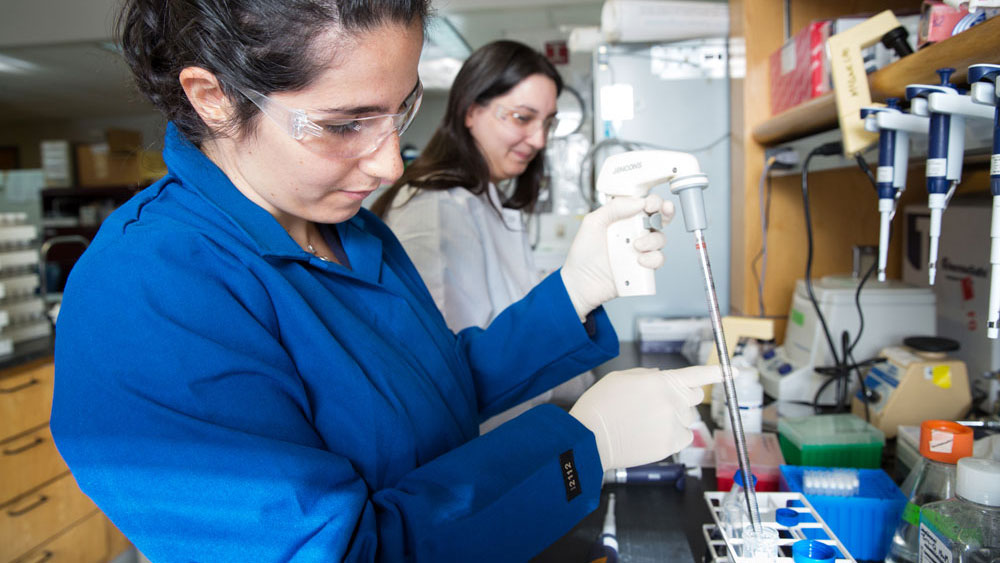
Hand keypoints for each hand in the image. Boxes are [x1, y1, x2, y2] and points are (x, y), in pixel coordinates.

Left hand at [560, 195, 674, 320]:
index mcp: (623, 219)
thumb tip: (637, 202)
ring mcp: (640, 250)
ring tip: (636, 246)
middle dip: (666, 212)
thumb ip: (613, 208)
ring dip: (652, 239)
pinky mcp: (644, 267)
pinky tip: (639, 260)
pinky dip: (652, 259)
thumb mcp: (593, 223)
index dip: (653, 201)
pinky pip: (658, 259)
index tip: (649, 204)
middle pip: (660, 218)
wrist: (582, 283)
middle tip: (659, 213)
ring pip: (660, 238)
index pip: (644, 204)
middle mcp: (634, 232)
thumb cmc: (583, 254)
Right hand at [569, 365, 721, 471]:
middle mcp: (672, 401)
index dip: (718, 372)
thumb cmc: (601, 406)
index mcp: (660, 381)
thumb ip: (646, 376)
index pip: (697, 374)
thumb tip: (661, 378)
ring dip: (675, 418)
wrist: (590, 438)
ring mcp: (673, 424)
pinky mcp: (671, 444)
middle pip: (695, 397)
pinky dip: (672, 436)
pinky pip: (683, 437)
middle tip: (662, 404)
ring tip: (646, 423)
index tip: (735, 371)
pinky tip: (650, 435)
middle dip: (685, 397)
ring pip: (688, 419)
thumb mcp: (620, 378)